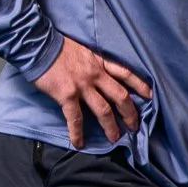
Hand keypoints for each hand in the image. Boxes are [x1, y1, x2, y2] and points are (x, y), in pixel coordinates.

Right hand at [35, 35, 152, 148]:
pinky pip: (75, 118)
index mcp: (99, 61)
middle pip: (120, 96)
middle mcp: (95, 74)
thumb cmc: (57, 46)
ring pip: (103, 110)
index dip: (139, 85)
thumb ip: (93, 62)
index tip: (150, 95)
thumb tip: (98, 74)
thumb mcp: (83, 50)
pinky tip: (79, 143)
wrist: (37, 43)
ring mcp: (82, 85)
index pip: (126, 73)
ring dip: (110, 126)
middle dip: (130, 113)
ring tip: (114, 138)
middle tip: (134, 126)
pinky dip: (77, 132)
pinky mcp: (67, 95)